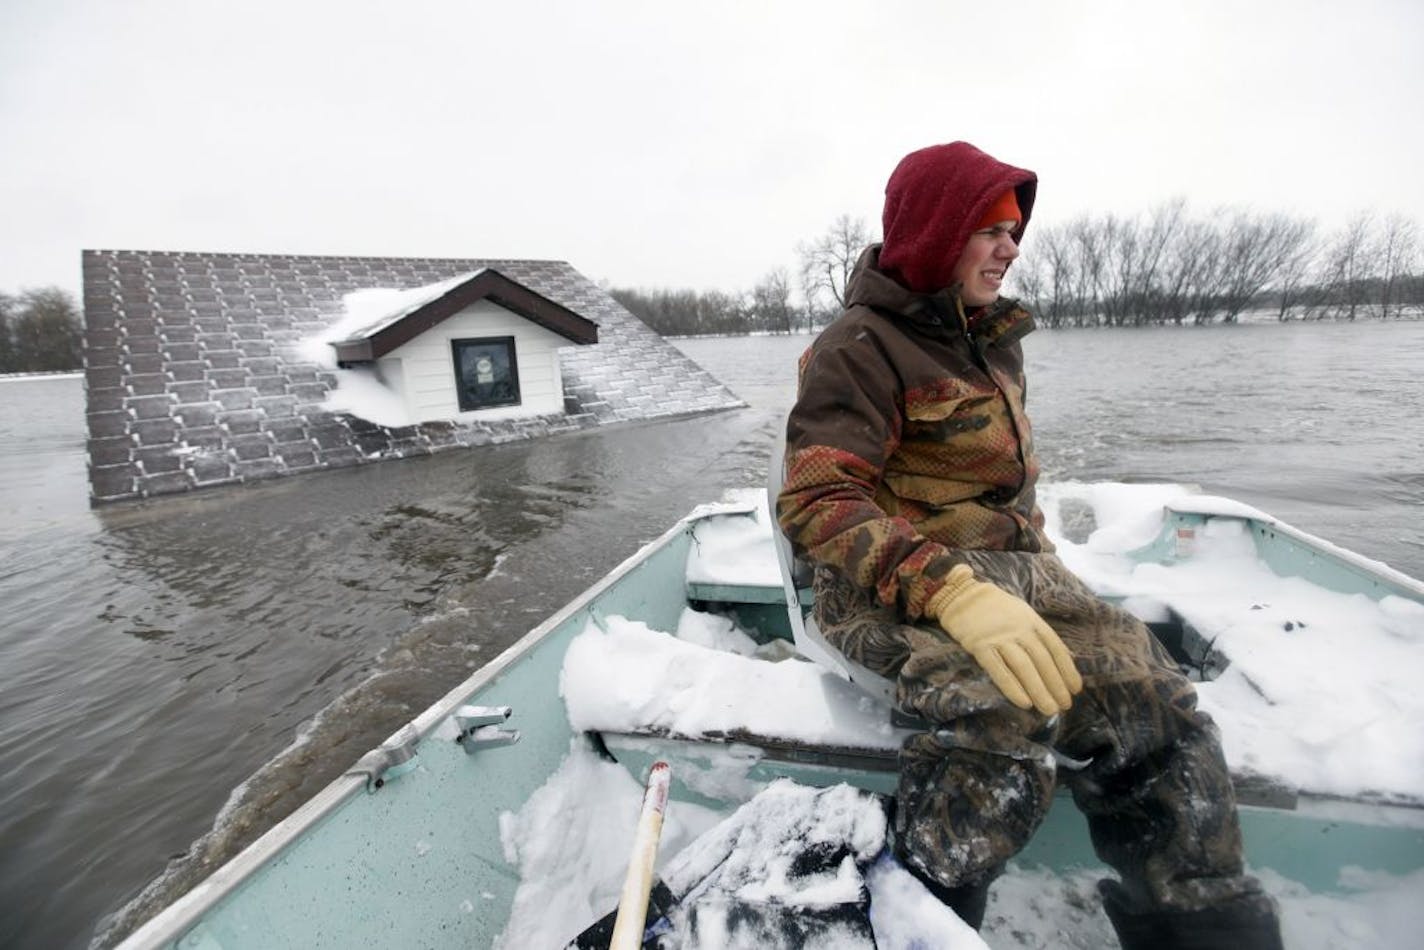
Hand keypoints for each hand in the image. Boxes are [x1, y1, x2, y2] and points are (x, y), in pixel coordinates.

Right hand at [927, 565, 1082, 715]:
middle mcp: (1019, 630)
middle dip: (1055, 685)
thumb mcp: (1024, 614)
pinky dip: (1012, 687)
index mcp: (1032, 621)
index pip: (1055, 648)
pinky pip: (998, 670)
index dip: (1067, 670)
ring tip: (1049, 710)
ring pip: (1024, 667)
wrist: (962, 595)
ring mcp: (999, 638)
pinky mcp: (980, 647)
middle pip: (1042, 661)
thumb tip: (1067, 657)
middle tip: (1064, 707)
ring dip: (1039, 690)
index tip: (1075, 690)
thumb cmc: (996, 608)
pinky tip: (1024, 703)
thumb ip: (1042, 635)